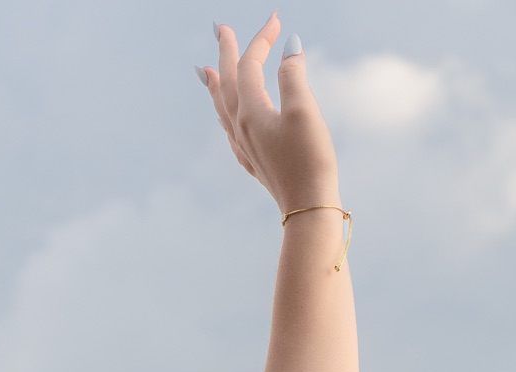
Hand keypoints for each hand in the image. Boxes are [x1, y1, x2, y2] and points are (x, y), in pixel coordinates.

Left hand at [198, 16, 339, 214]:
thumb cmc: (309, 160)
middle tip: (221, 30)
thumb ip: (293, 76)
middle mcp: (240, 128)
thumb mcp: (304, 111)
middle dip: (226, 53)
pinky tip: (226, 117)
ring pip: (222, 108)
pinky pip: (229, 130)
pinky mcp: (254, 162)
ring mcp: (244, 147)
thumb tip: (290, 49)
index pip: (250, 66)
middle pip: (227, 83)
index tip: (277, 19)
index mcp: (250, 112)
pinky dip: (224, 114)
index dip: (262, 40)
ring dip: (216, 85)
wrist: (307, 208)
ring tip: (207, 71)